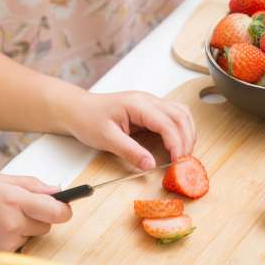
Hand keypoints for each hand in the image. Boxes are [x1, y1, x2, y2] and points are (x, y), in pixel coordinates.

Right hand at [0, 174, 71, 251]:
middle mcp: (12, 221)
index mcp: (13, 198)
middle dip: (41, 215)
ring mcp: (7, 240)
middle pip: (47, 223)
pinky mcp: (2, 253)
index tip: (66, 205)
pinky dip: (14, 237)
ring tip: (1, 217)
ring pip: (34, 234)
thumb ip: (30, 184)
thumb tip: (56, 190)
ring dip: (25, 227)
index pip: (55, 209)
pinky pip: (21, 244)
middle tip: (20, 207)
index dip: (64, 208)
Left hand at [64, 91, 196, 169]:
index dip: (176, 143)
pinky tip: (177, 145)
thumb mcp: (106, 138)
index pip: (167, 122)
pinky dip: (181, 130)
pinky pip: (173, 116)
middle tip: (183, 163)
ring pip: (181, 113)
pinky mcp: (150, 110)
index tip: (177, 163)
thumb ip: (130, 151)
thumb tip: (151, 165)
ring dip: (187, 133)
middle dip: (187, 140)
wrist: (77, 109)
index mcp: (138, 104)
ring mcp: (150, 103)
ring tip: (183, 155)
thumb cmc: (88, 119)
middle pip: (181, 116)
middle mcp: (148, 100)